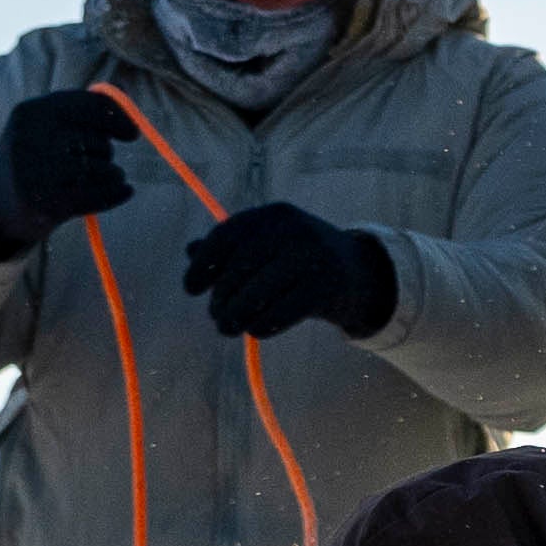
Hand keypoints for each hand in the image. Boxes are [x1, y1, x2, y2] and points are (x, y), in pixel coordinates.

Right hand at [0, 86, 134, 259]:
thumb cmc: (33, 157)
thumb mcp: (44, 126)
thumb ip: (81, 113)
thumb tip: (132, 120)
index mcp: (29, 112)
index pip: (85, 106)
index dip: (116, 117)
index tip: (132, 133)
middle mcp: (28, 139)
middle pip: (96, 140)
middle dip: (106, 150)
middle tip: (98, 160)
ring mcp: (35, 173)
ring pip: (101, 169)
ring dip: (113, 174)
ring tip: (108, 177)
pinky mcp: (45, 204)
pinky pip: (97, 196)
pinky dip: (117, 193)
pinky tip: (124, 191)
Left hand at [183, 200, 395, 342]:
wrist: (356, 272)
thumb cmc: (299, 259)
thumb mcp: (267, 246)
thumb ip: (231, 247)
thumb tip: (190, 252)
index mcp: (274, 214)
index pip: (227, 235)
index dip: (204, 264)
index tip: (190, 289)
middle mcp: (293, 229)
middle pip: (241, 267)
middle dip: (222, 296)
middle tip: (216, 316)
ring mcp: (313, 256)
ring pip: (259, 292)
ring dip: (237, 315)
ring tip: (228, 327)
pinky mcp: (325, 287)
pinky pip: (281, 312)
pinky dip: (262, 326)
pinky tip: (255, 331)